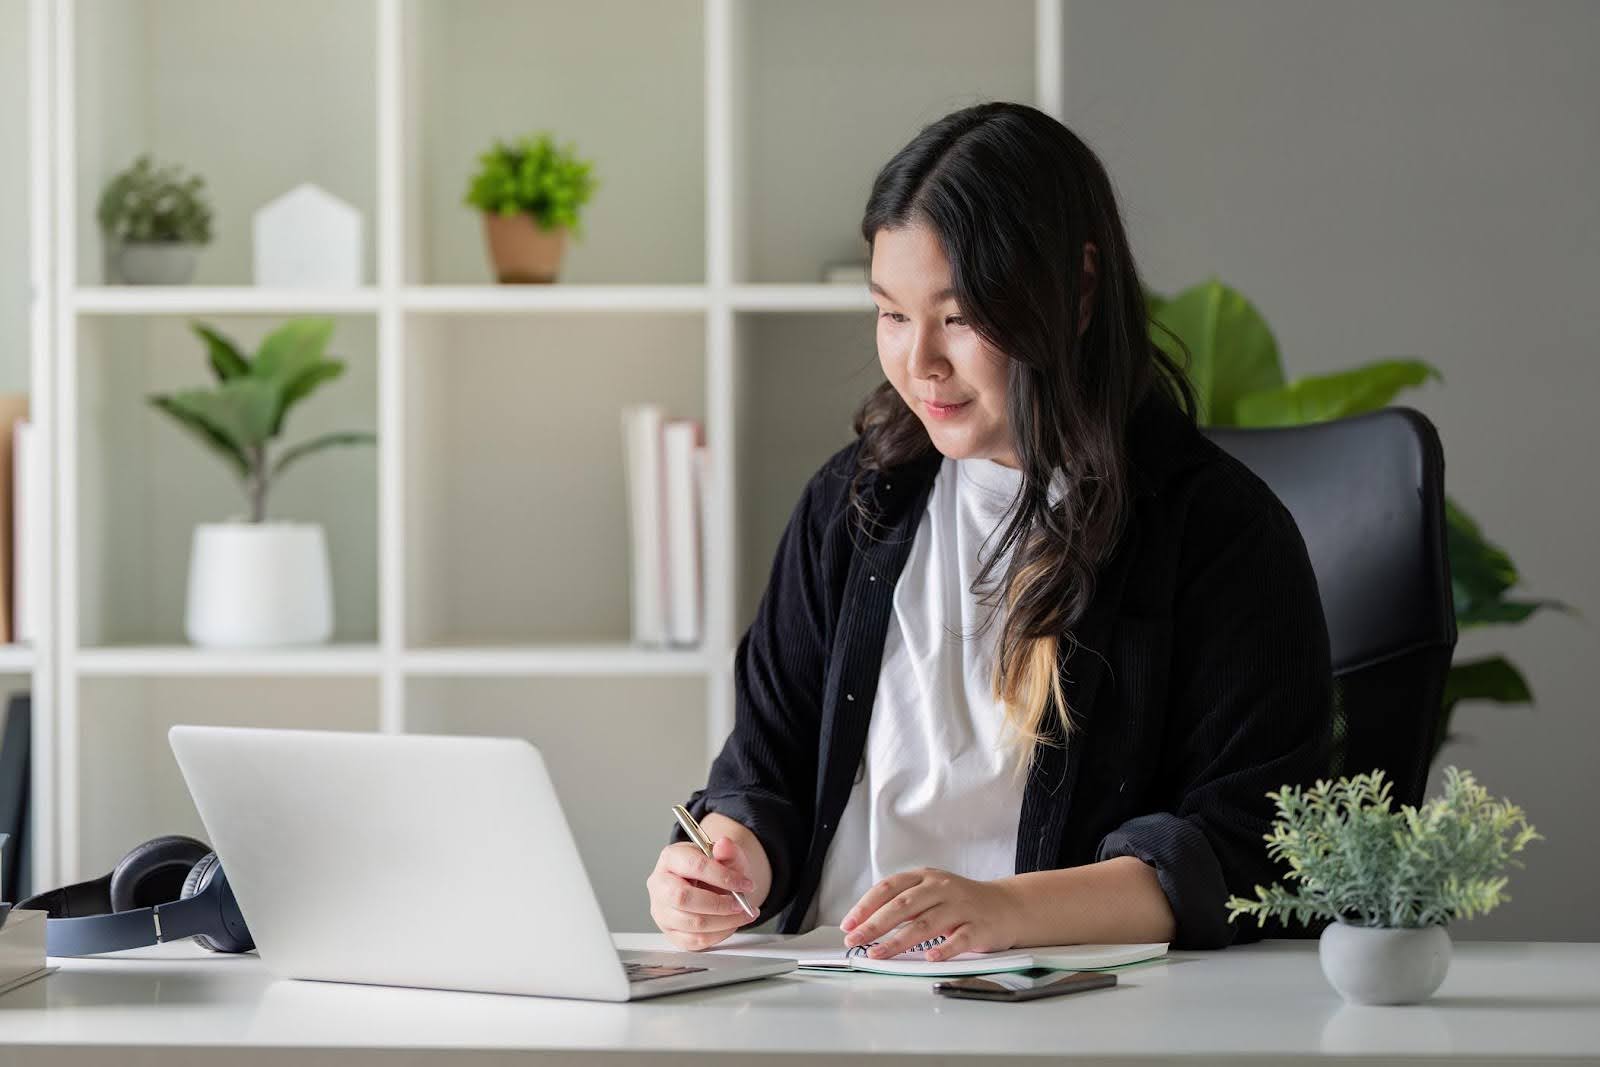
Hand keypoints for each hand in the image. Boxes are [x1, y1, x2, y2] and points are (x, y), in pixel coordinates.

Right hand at [647, 836, 761, 951]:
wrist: (710, 884)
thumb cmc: (714, 870)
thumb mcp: (725, 855)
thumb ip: (728, 850)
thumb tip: (724, 844)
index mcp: (670, 858)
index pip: (693, 866)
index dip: (722, 877)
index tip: (744, 884)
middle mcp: (659, 884)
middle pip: (683, 898)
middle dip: (719, 904)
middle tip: (741, 904)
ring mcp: (661, 911)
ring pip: (692, 923)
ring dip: (725, 922)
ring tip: (742, 914)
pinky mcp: (670, 932)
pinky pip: (694, 941)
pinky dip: (719, 934)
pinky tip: (731, 924)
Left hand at [840, 867, 1020, 961]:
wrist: (1006, 906)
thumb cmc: (960, 902)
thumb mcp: (930, 892)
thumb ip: (902, 903)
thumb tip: (865, 922)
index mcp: (924, 877)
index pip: (888, 887)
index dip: (866, 906)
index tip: (849, 924)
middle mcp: (941, 888)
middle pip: (903, 905)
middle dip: (875, 924)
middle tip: (855, 939)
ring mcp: (961, 907)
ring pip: (926, 923)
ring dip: (898, 940)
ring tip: (878, 953)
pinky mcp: (979, 927)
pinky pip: (960, 939)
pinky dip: (944, 948)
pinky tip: (930, 958)